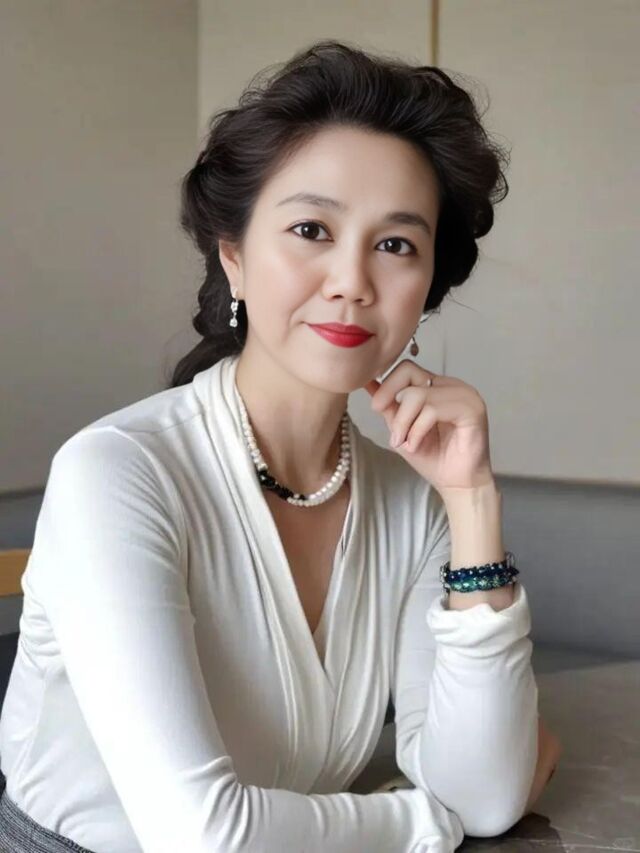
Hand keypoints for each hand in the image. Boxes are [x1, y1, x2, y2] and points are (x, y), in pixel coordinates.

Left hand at [363, 358, 495, 493]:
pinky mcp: (473, 409)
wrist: (456, 484)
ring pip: (418, 394)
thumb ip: (389, 406)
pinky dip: (417, 430)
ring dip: (404, 423)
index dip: (387, 385)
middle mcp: (452, 385)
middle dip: (391, 401)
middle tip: (392, 431)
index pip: (406, 368)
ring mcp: (465, 394)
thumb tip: (367, 382)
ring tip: (405, 444)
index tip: (376, 407)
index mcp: (437, 386)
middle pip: (409, 372)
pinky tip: (416, 446)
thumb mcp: (402, 428)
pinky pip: (433, 410)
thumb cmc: (434, 458)